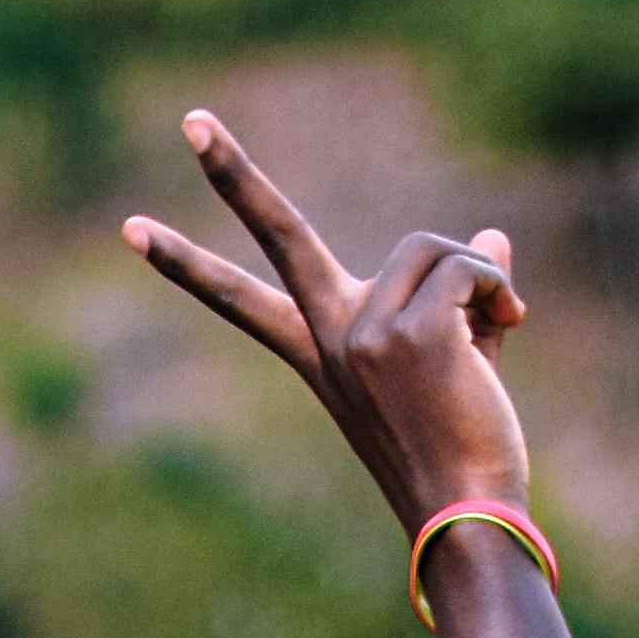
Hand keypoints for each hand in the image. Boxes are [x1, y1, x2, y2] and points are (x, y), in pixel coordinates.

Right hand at [124, 109, 534, 538]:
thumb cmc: (463, 457)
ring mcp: (364, 333)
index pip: (243, 299)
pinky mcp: (410, 331)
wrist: (467, 518)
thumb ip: (467, 302)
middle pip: (280, 235)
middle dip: (231, 173)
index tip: (129, 229)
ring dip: (479, 278)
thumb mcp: (456, 367)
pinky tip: (509, 331)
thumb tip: (494, 236)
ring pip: (433, 249)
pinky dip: (498, 291)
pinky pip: (468, 266)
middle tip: (190, 119)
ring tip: (498, 330)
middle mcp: (331, 338)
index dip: (187, 264)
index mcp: (320, 356)